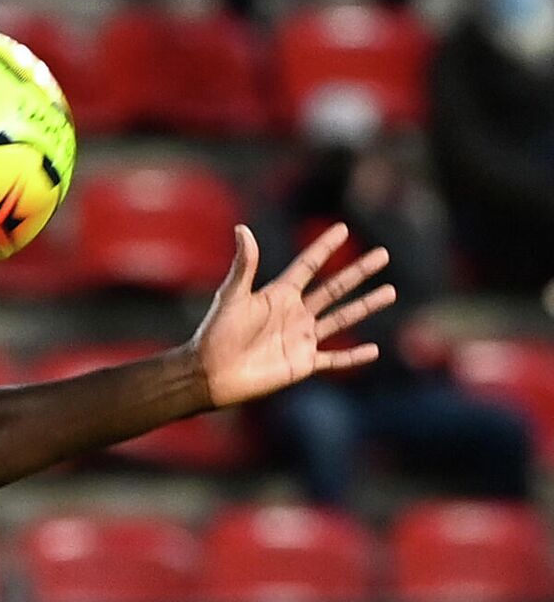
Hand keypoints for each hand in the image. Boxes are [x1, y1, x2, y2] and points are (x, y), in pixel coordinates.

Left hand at [189, 223, 395, 408]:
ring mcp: (301, 338)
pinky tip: (374, 350)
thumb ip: (244, 265)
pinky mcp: (303, 363)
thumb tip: (242, 228)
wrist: (211, 373)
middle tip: (383, 255)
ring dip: (366, 306)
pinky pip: (334, 359)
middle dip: (358, 272)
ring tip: (390, 292)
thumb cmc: (217, 333)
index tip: (341, 228)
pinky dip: (353, 357)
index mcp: (279, 295)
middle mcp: (294, 314)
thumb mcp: (232, 296)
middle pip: (334, 288)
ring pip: (342, 319)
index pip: (308, 266)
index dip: (324, 248)